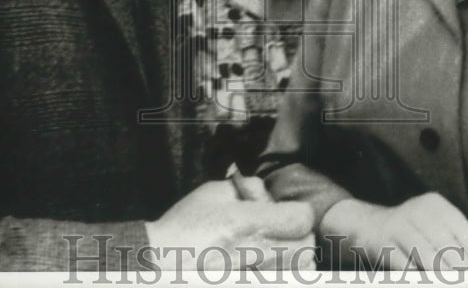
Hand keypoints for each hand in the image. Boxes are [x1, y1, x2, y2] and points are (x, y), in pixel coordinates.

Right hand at [145, 179, 314, 269]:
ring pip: (301, 270)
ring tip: (275, 251)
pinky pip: (284, 282)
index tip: (287, 211)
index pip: (301, 218)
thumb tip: (269, 193)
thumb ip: (248, 188)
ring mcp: (254, 277)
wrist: (160, 264)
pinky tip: (267, 266)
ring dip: (295, 259)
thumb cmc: (184, 228)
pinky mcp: (251, 286)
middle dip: (299, 236)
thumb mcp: (213, 193)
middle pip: (306, 247)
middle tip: (282, 231)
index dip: (298, 211)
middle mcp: (256, 253)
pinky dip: (284, 274)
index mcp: (247, 223)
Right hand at [321, 192, 467, 271]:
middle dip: (463, 272)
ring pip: (430, 260)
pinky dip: (421, 278)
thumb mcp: (439, 229)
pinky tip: (426, 280)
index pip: (463, 232)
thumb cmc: (413, 232)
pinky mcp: (383, 245)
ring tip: (452, 281)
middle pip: (449, 248)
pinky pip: (408, 268)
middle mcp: (417, 210)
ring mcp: (399, 227)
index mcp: (435, 205)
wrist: (367, 226)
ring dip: (444, 276)